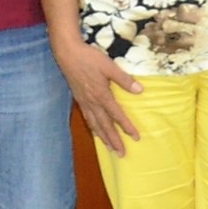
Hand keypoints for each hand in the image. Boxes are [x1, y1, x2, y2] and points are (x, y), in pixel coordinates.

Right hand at [54, 39, 141, 156]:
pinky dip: (93, 128)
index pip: (117, 115)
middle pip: (105, 126)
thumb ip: (124, 80)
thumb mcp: (109, 66)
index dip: (126, 127)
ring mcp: (84, 102)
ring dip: (104, 138)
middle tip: (122, 154)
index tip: (136, 138)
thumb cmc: (89, 58)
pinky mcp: (79, 99)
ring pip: (95, 124)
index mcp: (101, 95)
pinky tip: (96, 132)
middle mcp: (92, 102)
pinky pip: (88, 118)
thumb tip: (140, 91)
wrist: (67, 54)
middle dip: (114, 140)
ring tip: (110, 148)